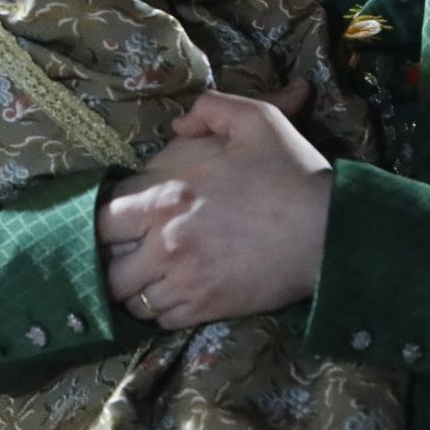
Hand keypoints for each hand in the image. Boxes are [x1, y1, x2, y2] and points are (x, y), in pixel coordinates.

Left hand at [97, 82, 331, 327]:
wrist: (332, 231)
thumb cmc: (292, 173)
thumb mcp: (255, 120)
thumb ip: (209, 109)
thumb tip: (178, 126)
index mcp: (168, 198)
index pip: (102, 221)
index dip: (98, 223)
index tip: (107, 223)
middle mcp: (167, 243)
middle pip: (107, 270)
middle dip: (107, 264)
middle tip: (117, 257)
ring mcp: (187, 281)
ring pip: (132, 300)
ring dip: (133, 290)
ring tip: (140, 280)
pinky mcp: (209, 308)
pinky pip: (163, 320)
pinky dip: (159, 312)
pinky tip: (169, 296)